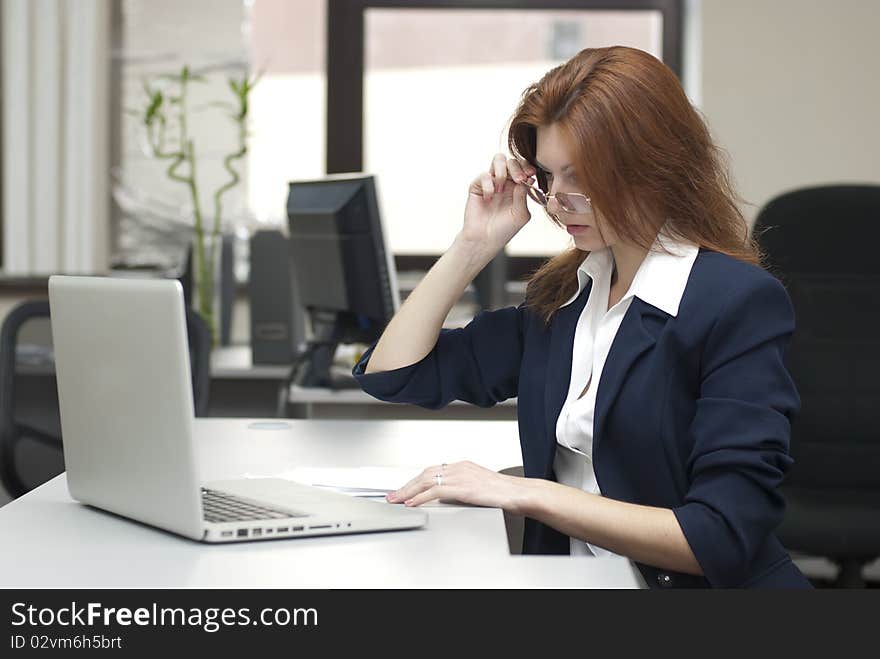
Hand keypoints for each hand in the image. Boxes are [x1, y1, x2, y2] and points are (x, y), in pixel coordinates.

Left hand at [386, 460, 531, 511]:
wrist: (518, 493)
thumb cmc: (504, 493)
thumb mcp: (479, 487)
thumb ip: (463, 488)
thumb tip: (450, 497)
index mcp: (463, 466)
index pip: (432, 471)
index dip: (416, 480)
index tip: (405, 489)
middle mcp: (459, 468)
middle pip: (425, 474)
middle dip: (407, 485)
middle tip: (393, 495)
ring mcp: (460, 476)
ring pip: (426, 480)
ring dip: (408, 491)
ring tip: (397, 499)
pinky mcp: (462, 487)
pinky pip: (434, 491)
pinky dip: (420, 497)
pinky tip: (412, 503)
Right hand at [458, 154, 535, 258]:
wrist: (485, 239)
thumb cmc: (504, 229)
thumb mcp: (521, 214)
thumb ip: (524, 196)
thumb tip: (526, 179)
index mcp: (518, 187)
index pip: (524, 168)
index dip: (528, 167)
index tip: (531, 174)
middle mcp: (505, 182)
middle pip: (512, 160)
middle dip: (517, 167)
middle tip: (519, 180)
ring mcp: (491, 182)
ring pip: (498, 159)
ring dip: (502, 171)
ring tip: (501, 189)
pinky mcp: (477, 186)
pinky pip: (484, 175)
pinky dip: (488, 185)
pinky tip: (489, 198)